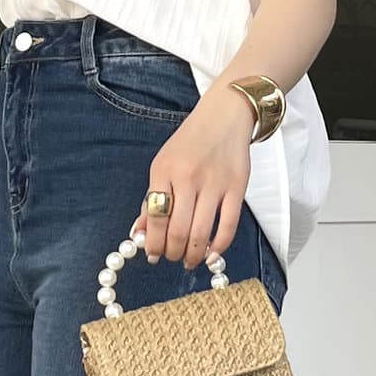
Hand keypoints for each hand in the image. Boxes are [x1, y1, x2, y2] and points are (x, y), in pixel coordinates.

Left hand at [130, 86, 257, 268]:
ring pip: (201, 233)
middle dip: (173, 253)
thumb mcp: (162, 165)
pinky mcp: (237, 187)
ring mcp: (214, 183)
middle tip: (173, 258)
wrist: (224, 115)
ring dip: (193, 255)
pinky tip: (212, 253)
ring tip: (190, 260)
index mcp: (164, 171)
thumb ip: (151, 200)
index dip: (153, 244)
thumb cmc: (190, 143)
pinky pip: (228, 226)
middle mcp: (188, 177)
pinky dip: (219, 246)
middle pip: (177, 230)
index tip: (154, 255)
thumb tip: (139, 234)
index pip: (155, 218)